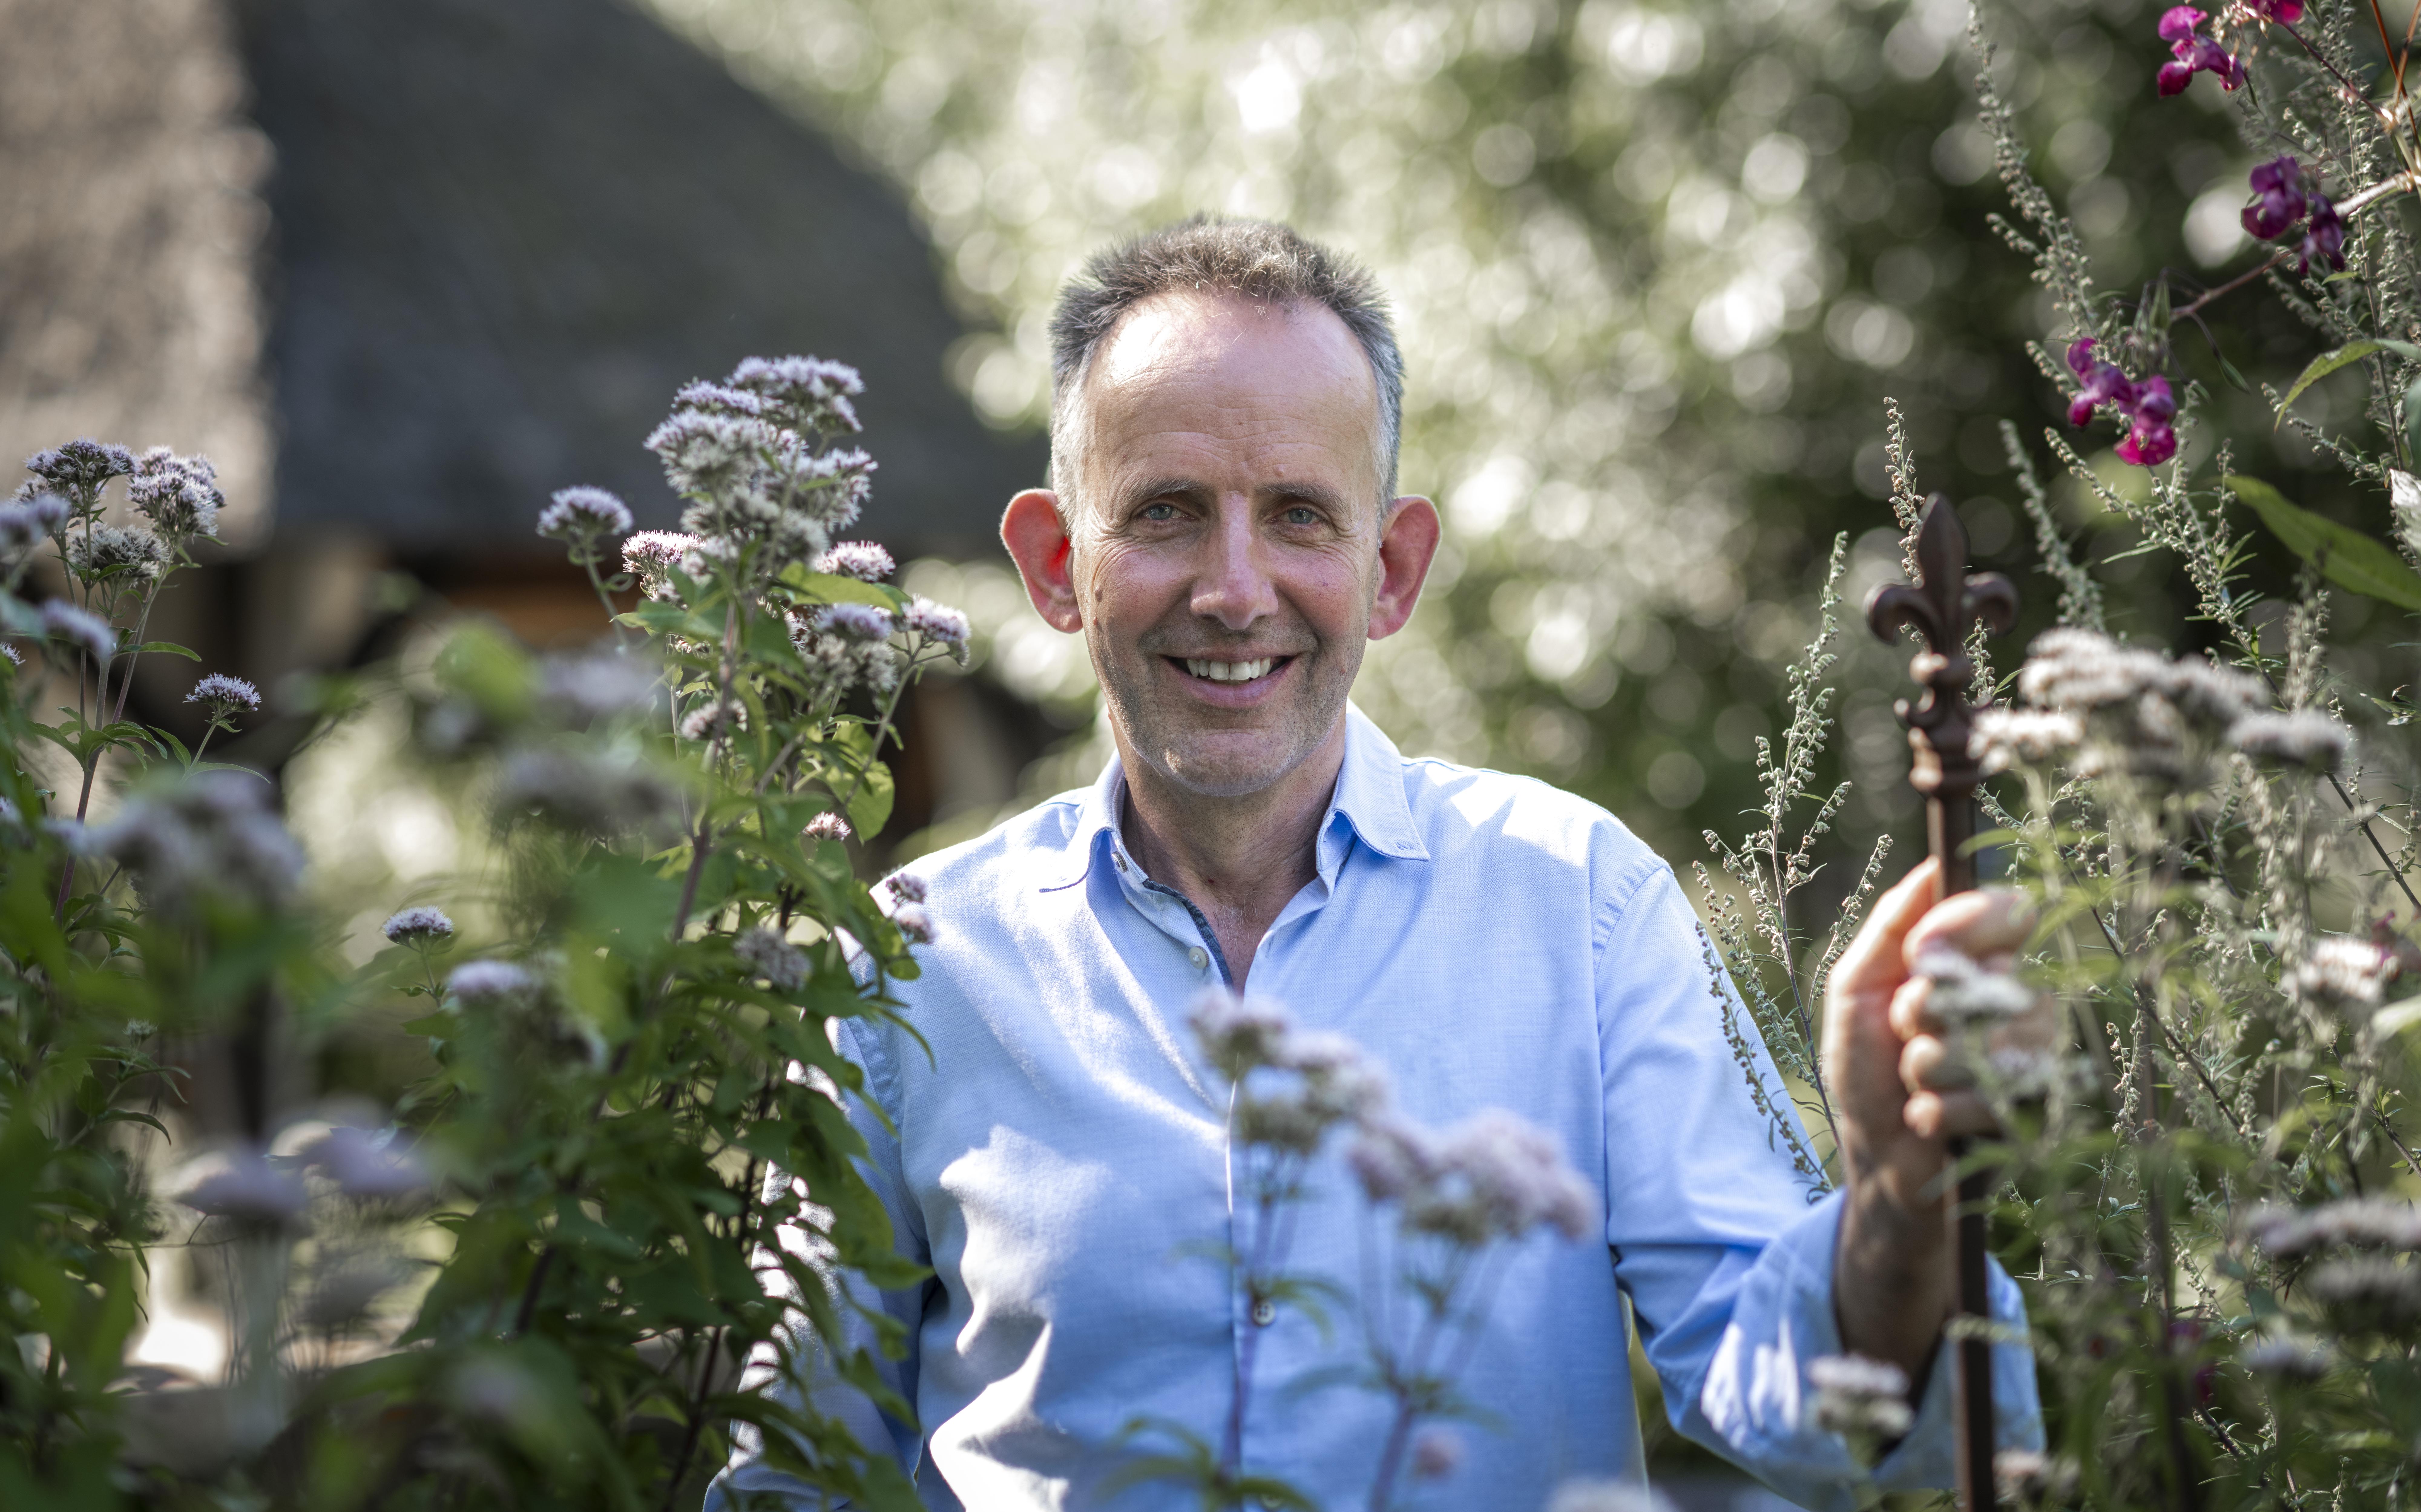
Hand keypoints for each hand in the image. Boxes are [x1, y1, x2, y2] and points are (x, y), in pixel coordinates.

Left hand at [1823, 858, 2053, 1373]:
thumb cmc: (1862, 1067)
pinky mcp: (2033, 1107)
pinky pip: (1993, 1094)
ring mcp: (2031, 1054)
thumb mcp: (1855, 988)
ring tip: (1910, 1080)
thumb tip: (1933, 868)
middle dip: (1925, 1010)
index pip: (2009, 911)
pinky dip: (1941, 1109)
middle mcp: (2015, 999)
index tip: (1921, 953)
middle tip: (1900, 1033)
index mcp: (1973, 962)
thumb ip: (1891, 927)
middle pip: (1997, 975)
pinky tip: (1926, 1118)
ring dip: (1928, 1064)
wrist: (1875, 1157)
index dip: (1967, 925)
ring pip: (1994, 1038)